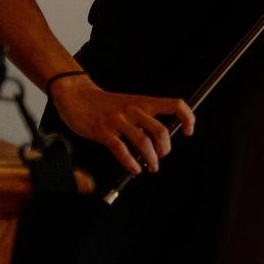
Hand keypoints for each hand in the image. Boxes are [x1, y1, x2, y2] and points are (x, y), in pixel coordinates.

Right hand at [49, 75, 195, 176]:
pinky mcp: (103, 131)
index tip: (188, 131)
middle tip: (161, 157)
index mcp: (144, 102)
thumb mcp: (130, 103)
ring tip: (151, 166)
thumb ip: (146, 117)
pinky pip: (121, 149)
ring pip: (144, 142)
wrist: (76, 95)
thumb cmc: (105, 103)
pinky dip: (131, 162)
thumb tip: (161, 139)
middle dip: (165, 149)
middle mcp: (134, 109)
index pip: (175, 105)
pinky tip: (135, 168)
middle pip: (161, 131)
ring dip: (151, 159)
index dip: (187, 118)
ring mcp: (118, 120)